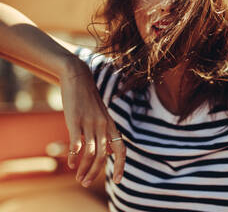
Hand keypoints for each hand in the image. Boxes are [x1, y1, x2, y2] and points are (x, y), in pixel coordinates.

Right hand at [60, 57, 125, 186]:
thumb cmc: (88, 99)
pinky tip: (70, 163)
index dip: (122, 165)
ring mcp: (90, 123)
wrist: (78, 78)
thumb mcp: (100, 115)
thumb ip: (104, 132)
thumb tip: (107, 151)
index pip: (122, 149)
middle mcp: (103, 125)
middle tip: (86, 183)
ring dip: (85, 168)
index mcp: (111, 125)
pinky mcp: (75, 120)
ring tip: (79, 178)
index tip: (119, 180)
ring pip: (91, 153)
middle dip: (96, 172)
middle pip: (104, 155)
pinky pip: (77, 143)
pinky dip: (74, 156)